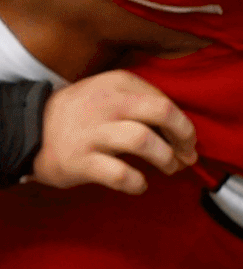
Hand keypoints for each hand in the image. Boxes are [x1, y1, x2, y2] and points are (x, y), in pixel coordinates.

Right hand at [33, 71, 195, 193]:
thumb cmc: (83, 116)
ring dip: (166, 158)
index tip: (187, 141)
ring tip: (169, 168)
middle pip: (162, 112)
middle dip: (184, 136)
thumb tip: (184, 133)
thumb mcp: (109, 95)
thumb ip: (143, 105)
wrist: (30, 131)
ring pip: (144, 141)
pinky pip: (121, 174)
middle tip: (187, 154)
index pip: (165, 101)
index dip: (183, 125)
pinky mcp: (80, 160)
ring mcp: (92, 132)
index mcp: (119, 83)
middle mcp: (107, 104)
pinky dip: (138, 182)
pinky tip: (140, 184)